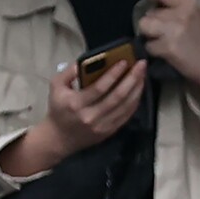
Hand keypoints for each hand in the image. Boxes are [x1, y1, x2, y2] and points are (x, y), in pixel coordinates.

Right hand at [0, 61, 146, 176]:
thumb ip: (69, 72)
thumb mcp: (56, 87)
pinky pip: (127, 115)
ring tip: (143, 74)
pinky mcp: (110, 131)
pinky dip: (135, 101)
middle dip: (132, 78)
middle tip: (141, 65)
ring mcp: (102, 126)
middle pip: (117, 96)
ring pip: (126, 106)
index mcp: (76, 104)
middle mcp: (91, 116)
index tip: (125, 61)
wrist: (59, 138)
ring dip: (137, 89)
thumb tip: (88, 60)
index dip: (114, 74)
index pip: (99, 88)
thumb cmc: (58, 108)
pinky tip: (139, 90)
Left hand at [137, 0, 199, 100]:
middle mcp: (181, 14)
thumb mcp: (196, 17)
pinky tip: (167, 53)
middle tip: (164, 33)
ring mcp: (174, 30)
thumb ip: (176, 9)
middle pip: (149, 12)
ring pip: (144, 26)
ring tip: (162, 41)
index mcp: (189, 4)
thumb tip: (152, 5)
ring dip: (149, 35)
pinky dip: (154, 51)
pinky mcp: (168, 47)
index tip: (153, 6)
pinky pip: (148, 45)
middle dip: (152, 23)